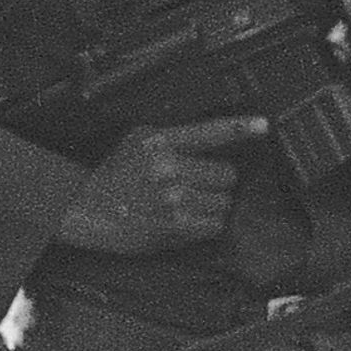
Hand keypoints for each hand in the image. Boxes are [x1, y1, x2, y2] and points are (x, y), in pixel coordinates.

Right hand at [54, 116, 265, 254]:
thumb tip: (223, 134)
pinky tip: (185, 218)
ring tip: (184, 202)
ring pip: (225, 201)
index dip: (241, 128)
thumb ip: (178, 136)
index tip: (265, 125)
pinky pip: (215, 223)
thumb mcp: (140, 141)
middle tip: (193, 184)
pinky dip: (206, 223)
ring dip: (212, 204)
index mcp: (160, 142)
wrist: (86, 209)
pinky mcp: (176, 226)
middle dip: (217, 180)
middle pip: (228, 173)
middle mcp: (168, 168)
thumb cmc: (117, 174)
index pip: (211, 132)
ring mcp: (173, 199)